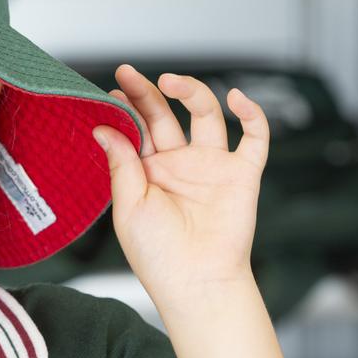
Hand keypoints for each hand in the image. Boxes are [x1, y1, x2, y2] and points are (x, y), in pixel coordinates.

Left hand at [92, 65, 268, 310]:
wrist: (196, 283)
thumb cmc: (158, 255)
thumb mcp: (128, 206)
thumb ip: (121, 164)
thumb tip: (103, 126)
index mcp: (148, 173)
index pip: (137, 129)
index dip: (126, 108)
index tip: (110, 92)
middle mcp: (179, 164)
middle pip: (165, 116)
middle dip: (147, 93)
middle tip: (128, 74)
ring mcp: (211, 166)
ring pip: (206, 115)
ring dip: (191, 92)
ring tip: (170, 81)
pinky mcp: (242, 174)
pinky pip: (254, 137)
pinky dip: (252, 114)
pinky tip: (236, 99)